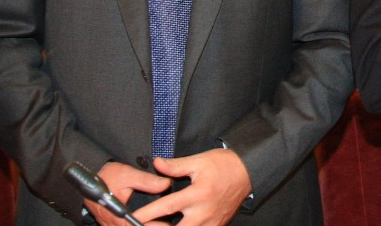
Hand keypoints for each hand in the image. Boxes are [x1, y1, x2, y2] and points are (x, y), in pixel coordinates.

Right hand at [89, 162, 169, 225]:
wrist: (87, 177)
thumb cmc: (105, 176)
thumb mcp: (128, 175)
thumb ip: (147, 181)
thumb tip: (166, 184)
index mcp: (119, 217)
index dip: (156, 225)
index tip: (167, 223)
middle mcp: (114, 225)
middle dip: (152, 225)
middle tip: (167, 222)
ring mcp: (111, 225)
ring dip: (145, 224)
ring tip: (160, 221)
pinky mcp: (110, 223)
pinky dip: (136, 223)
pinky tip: (148, 219)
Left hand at [130, 150, 251, 225]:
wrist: (249, 171)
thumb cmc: (225, 165)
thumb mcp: (199, 161)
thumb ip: (176, 166)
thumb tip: (157, 164)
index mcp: (197, 194)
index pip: (166, 207)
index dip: (146, 214)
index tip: (131, 218)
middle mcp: (203, 212)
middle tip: (144, 225)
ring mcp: (211, 222)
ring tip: (160, 225)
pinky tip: (179, 225)